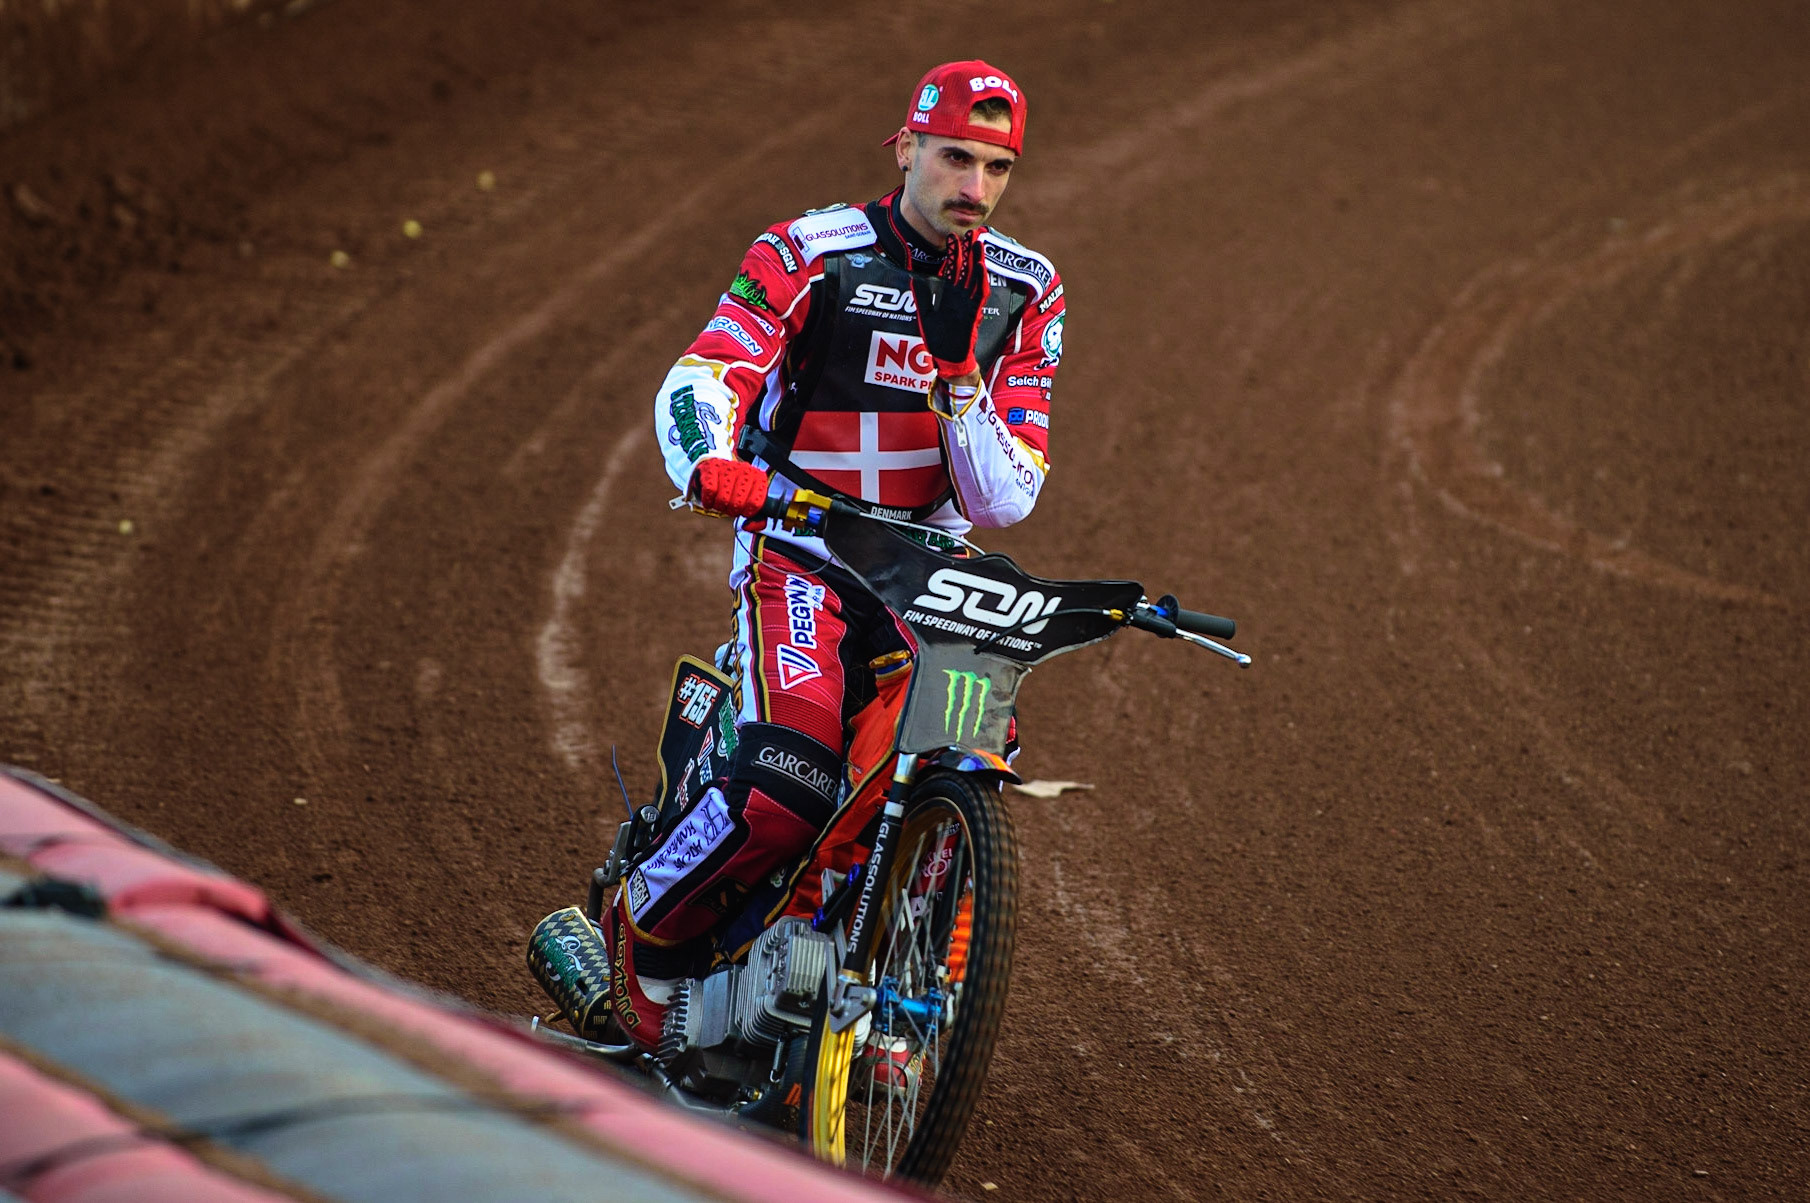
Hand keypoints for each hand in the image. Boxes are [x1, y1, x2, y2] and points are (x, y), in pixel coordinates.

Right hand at [688, 458, 768, 517]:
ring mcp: (727, 468)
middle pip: (738, 504)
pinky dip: (708, 500)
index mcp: (758, 478)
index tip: (743, 510)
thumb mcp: (750, 502)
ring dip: (719, 506)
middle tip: (729, 506)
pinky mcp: (711, 468)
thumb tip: (747, 526)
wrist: (716, 470)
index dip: (747, 512)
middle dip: (731, 510)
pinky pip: (710, 491)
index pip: (755, 504)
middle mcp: (745, 471)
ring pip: (723, 499)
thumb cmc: (735, 489)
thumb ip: (757, 519)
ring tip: (720, 501)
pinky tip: (710, 498)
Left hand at [911, 232, 987, 378]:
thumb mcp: (925, 315)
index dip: (953, 255)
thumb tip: (914, 279)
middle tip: (968, 233)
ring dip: (976, 261)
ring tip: (978, 243)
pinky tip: (980, 266)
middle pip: (965, 270)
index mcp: (949, 297)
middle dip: (967, 251)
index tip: (953, 239)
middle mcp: (960, 298)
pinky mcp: (973, 314)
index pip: (953, 271)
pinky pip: (978, 295)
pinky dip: (980, 281)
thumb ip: (922, 297)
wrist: (948, 360)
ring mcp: (968, 305)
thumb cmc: (938, 341)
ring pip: (974, 278)